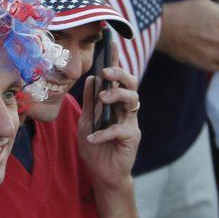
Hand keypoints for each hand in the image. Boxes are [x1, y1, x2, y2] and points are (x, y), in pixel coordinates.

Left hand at [78, 60, 139, 193]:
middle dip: (120, 75)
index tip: (111, 43)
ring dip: (117, 96)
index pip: (117, 79)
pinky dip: (104, 133)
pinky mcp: (131, 139)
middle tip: (107, 73)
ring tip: (102, 99)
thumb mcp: (86, 121)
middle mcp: (126, 110)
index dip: (116, 61)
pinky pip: (120, 130)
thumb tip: (91, 78)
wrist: (101, 174)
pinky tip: (92, 138)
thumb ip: (89, 102)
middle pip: (131, 85)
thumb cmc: (95, 147)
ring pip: (133, 101)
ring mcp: (130, 123)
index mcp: (115, 103)